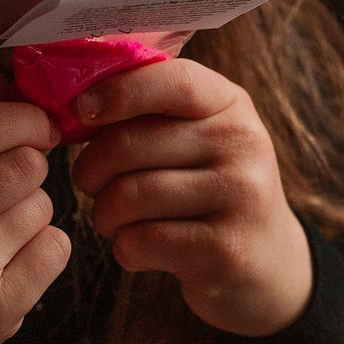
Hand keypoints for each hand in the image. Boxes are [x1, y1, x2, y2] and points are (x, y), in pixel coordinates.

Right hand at [0, 78, 69, 343]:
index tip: (35, 124)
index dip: (23, 117)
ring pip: (43, 206)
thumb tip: (5, 80)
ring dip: (30, 210)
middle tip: (4, 186)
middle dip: (27, 166)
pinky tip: (8, 259)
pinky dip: (43, 248)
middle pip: (24, 165)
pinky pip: (56, 249)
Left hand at [68, 57, 312, 337]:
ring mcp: (241, 197)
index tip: (80, 110)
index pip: (173, 81)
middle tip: (89, 183)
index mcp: (230, 105)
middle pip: (130, 144)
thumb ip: (152, 112)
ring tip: (114, 219)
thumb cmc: (209, 191)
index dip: (118, 92)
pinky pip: (140, 241)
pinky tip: (139, 248)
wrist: (267, 263)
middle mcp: (243, 144)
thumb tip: (76, 104)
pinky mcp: (226, 250)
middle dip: (90, 169)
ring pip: (128, 196)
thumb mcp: (199, 138)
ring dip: (103, 214)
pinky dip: (124, 248)